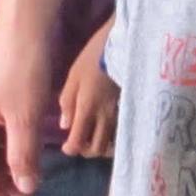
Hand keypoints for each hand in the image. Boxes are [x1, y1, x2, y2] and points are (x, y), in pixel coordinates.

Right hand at [0, 23, 50, 195]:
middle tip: (28, 194)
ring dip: (6, 165)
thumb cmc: (22, 70)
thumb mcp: (25, 118)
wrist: (24, 24)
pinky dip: (9, 146)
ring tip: (29, 176)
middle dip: (0, 182)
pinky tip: (26, 150)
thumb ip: (23, 156)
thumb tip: (25, 189)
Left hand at [58, 21, 118, 157]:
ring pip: (113, 143)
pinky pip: (122, 130)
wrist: (122, 45)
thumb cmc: (93, 58)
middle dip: (87, 151)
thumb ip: (67, 103)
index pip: (78, 143)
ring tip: (95, 136)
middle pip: (98, 149)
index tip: (67, 146)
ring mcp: (120, 114)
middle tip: (81, 142)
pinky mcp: (130, 108)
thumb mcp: (73, 77)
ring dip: (102, 145)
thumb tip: (66, 125)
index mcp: (87, 110)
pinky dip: (114, 135)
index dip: (71, 149)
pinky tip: (109, 127)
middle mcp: (105, 117)